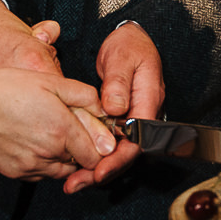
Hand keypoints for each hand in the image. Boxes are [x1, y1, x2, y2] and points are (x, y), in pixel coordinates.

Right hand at [0, 69, 113, 181]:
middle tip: (69, 128)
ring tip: (50, 132)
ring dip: (64, 157)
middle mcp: (50, 153)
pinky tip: (33, 140)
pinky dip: (44, 162)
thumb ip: (84, 97)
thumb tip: (106, 113)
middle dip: (82, 150)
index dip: (100, 144)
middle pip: (81, 164)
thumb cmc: (5, 88)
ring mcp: (32, 167)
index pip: (98, 155)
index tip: (94, 132)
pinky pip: (41, 174)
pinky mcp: (18, 174)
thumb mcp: (50, 81)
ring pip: (62, 171)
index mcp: (62, 130)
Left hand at [64, 23, 164, 192]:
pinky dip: (92, 154)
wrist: (130, 37)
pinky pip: (108, 142)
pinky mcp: (118, 119)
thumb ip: (119, 82)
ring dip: (95, 167)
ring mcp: (130, 118)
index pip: (137, 140)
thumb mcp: (123, 57)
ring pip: (116, 151)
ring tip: (72, 181)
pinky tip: (75, 163)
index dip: (118, 158)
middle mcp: (141, 114)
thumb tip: (114, 108)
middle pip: (126, 152)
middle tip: (77, 183)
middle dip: (103, 171)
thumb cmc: (130, 44)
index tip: (99, 170)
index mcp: (148, 101)